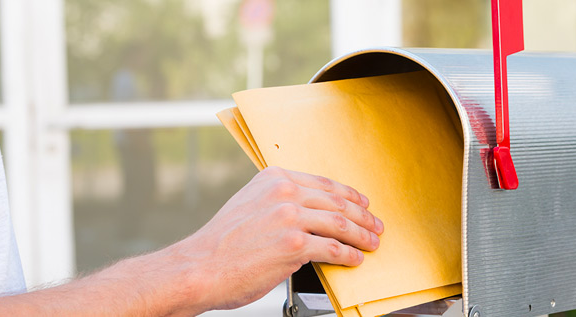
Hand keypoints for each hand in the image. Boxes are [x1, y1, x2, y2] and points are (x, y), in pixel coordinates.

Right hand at [170, 166, 383, 311]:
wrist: (200, 268)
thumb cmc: (221, 244)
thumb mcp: (249, 204)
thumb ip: (278, 201)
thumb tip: (308, 212)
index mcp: (274, 179)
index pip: (323, 183)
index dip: (349, 194)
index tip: (363, 203)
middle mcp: (284, 193)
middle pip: (336, 202)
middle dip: (362, 215)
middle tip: (375, 225)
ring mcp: (289, 218)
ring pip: (339, 224)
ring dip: (361, 235)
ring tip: (371, 243)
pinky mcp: (294, 245)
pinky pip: (332, 249)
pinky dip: (348, 255)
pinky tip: (354, 259)